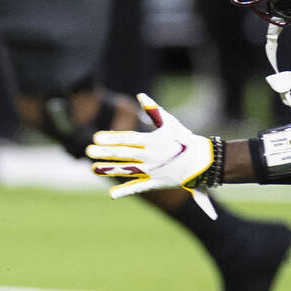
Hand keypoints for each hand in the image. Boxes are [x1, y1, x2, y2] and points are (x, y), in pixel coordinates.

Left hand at [86, 93, 216, 217]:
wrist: (202, 162)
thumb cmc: (184, 139)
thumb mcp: (170, 122)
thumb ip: (153, 110)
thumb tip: (141, 95)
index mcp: (152, 141)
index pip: (127, 138)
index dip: (111, 137)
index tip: (96, 137)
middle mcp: (149, 156)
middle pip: (123, 153)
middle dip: (104, 152)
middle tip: (88, 150)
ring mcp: (152, 171)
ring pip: (126, 170)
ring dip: (109, 170)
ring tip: (92, 169)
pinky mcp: (156, 182)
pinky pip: (139, 187)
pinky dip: (125, 191)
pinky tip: (111, 195)